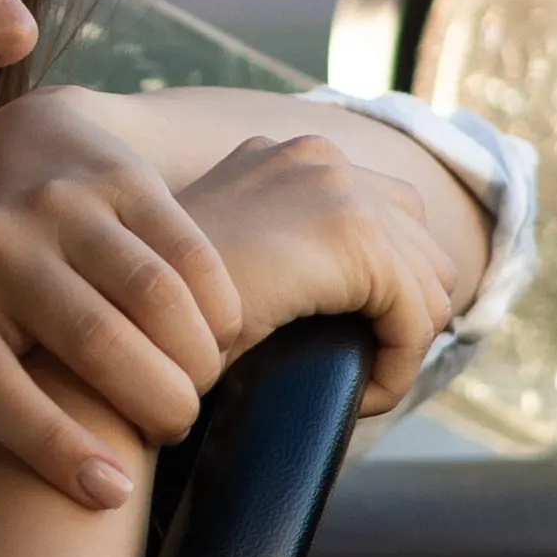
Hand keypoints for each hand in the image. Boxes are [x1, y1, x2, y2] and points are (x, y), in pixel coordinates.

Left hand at [0, 90, 249, 510]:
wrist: (9, 149)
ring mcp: (56, 203)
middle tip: (174, 428)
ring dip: (194, 358)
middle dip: (153, 404)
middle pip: (90, 342)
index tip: (113, 494)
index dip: (55, 451)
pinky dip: (218, 305)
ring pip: (151, 295)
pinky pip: (188, 251)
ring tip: (201, 384)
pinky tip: (225, 334)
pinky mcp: (118, 174)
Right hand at [178, 134, 477, 418]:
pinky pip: (415, 317)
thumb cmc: (165, 322)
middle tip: (360, 374)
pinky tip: (358, 399)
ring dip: (401, 345)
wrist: (126, 331)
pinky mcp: (350, 236)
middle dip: (403, 318)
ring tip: (356, 389)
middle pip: (422, 246)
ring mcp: (335, 187)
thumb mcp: (234, 270)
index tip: (351, 347)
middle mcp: (316, 157)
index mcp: (289, 158)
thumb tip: (348, 293)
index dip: (387, 294)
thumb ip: (283, 255)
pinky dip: (398, 369)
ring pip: (430, 284)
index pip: (391, 219)